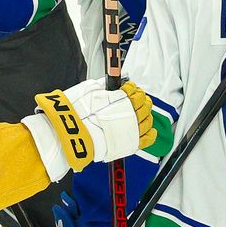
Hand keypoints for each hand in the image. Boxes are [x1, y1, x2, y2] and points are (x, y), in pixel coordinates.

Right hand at [34, 79, 155, 172]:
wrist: (75, 133)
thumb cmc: (80, 112)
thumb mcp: (90, 90)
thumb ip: (103, 86)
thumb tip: (107, 84)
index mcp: (123, 98)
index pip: (135, 90)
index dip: (132, 89)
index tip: (129, 89)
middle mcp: (130, 113)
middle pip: (144, 104)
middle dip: (141, 99)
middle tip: (136, 99)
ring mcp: (132, 129)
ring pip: (148, 119)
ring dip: (146, 114)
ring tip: (140, 113)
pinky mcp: (131, 143)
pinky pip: (148, 138)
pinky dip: (150, 133)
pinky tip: (147, 129)